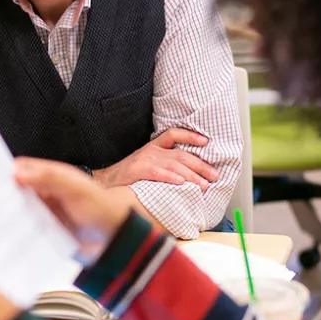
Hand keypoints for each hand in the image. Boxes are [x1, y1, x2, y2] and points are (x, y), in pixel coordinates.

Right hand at [15, 158, 136, 259]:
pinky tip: (2, 236)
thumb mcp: (75, 188)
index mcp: (50, 177)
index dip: (3, 172)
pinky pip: (24, 231)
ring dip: (4, 215)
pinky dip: (14, 233)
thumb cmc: (101, 208)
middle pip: (14, 191)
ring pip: (16, 212)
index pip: (20, 169)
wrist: (115, 240)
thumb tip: (17, 172)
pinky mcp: (43, 233)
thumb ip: (49, 177)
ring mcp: (42, 214)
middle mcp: (43, 194)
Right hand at [93, 128, 216, 188]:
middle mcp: (152, 151)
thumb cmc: (128, 176)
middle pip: (181, 154)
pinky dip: (171, 177)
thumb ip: (164, 164)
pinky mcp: (138, 170)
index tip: (205, 141)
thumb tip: (188, 175)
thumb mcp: (146, 163)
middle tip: (215, 175)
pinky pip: (158, 173)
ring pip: (174, 165)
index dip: (190, 135)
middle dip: (201, 165)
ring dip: (192, 175)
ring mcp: (145, 160)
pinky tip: (181, 183)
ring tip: (204, 185)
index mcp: (154, 146)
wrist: (105, 181)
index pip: (173, 134)